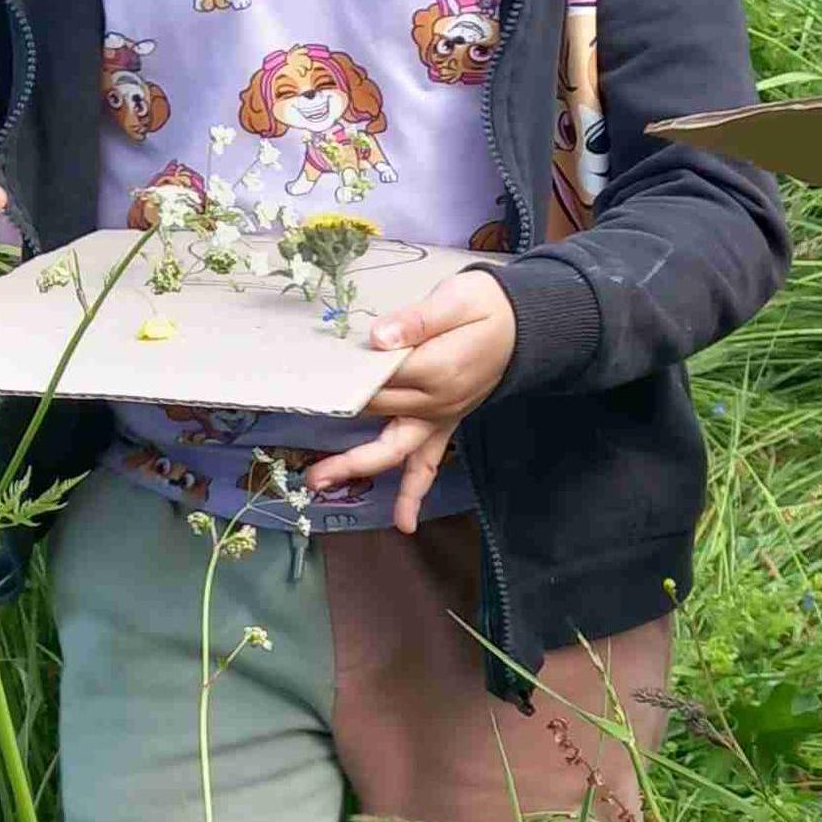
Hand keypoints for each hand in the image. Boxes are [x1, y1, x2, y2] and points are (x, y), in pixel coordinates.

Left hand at [309, 270, 517, 534]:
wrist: (526, 326)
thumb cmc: (488, 306)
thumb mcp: (458, 298)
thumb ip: (419, 319)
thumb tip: (378, 338)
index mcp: (436, 369)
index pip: (378, 376)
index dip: (346, 374)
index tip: (311, 372)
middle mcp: (436, 401)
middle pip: (375, 411)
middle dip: (335, 418)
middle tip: (295, 425)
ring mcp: (439, 417)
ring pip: (393, 449)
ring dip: (356, 465)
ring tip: (319, 481)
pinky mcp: (444, 424)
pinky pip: (429, 464)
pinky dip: (415, 492)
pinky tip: (404, 523)